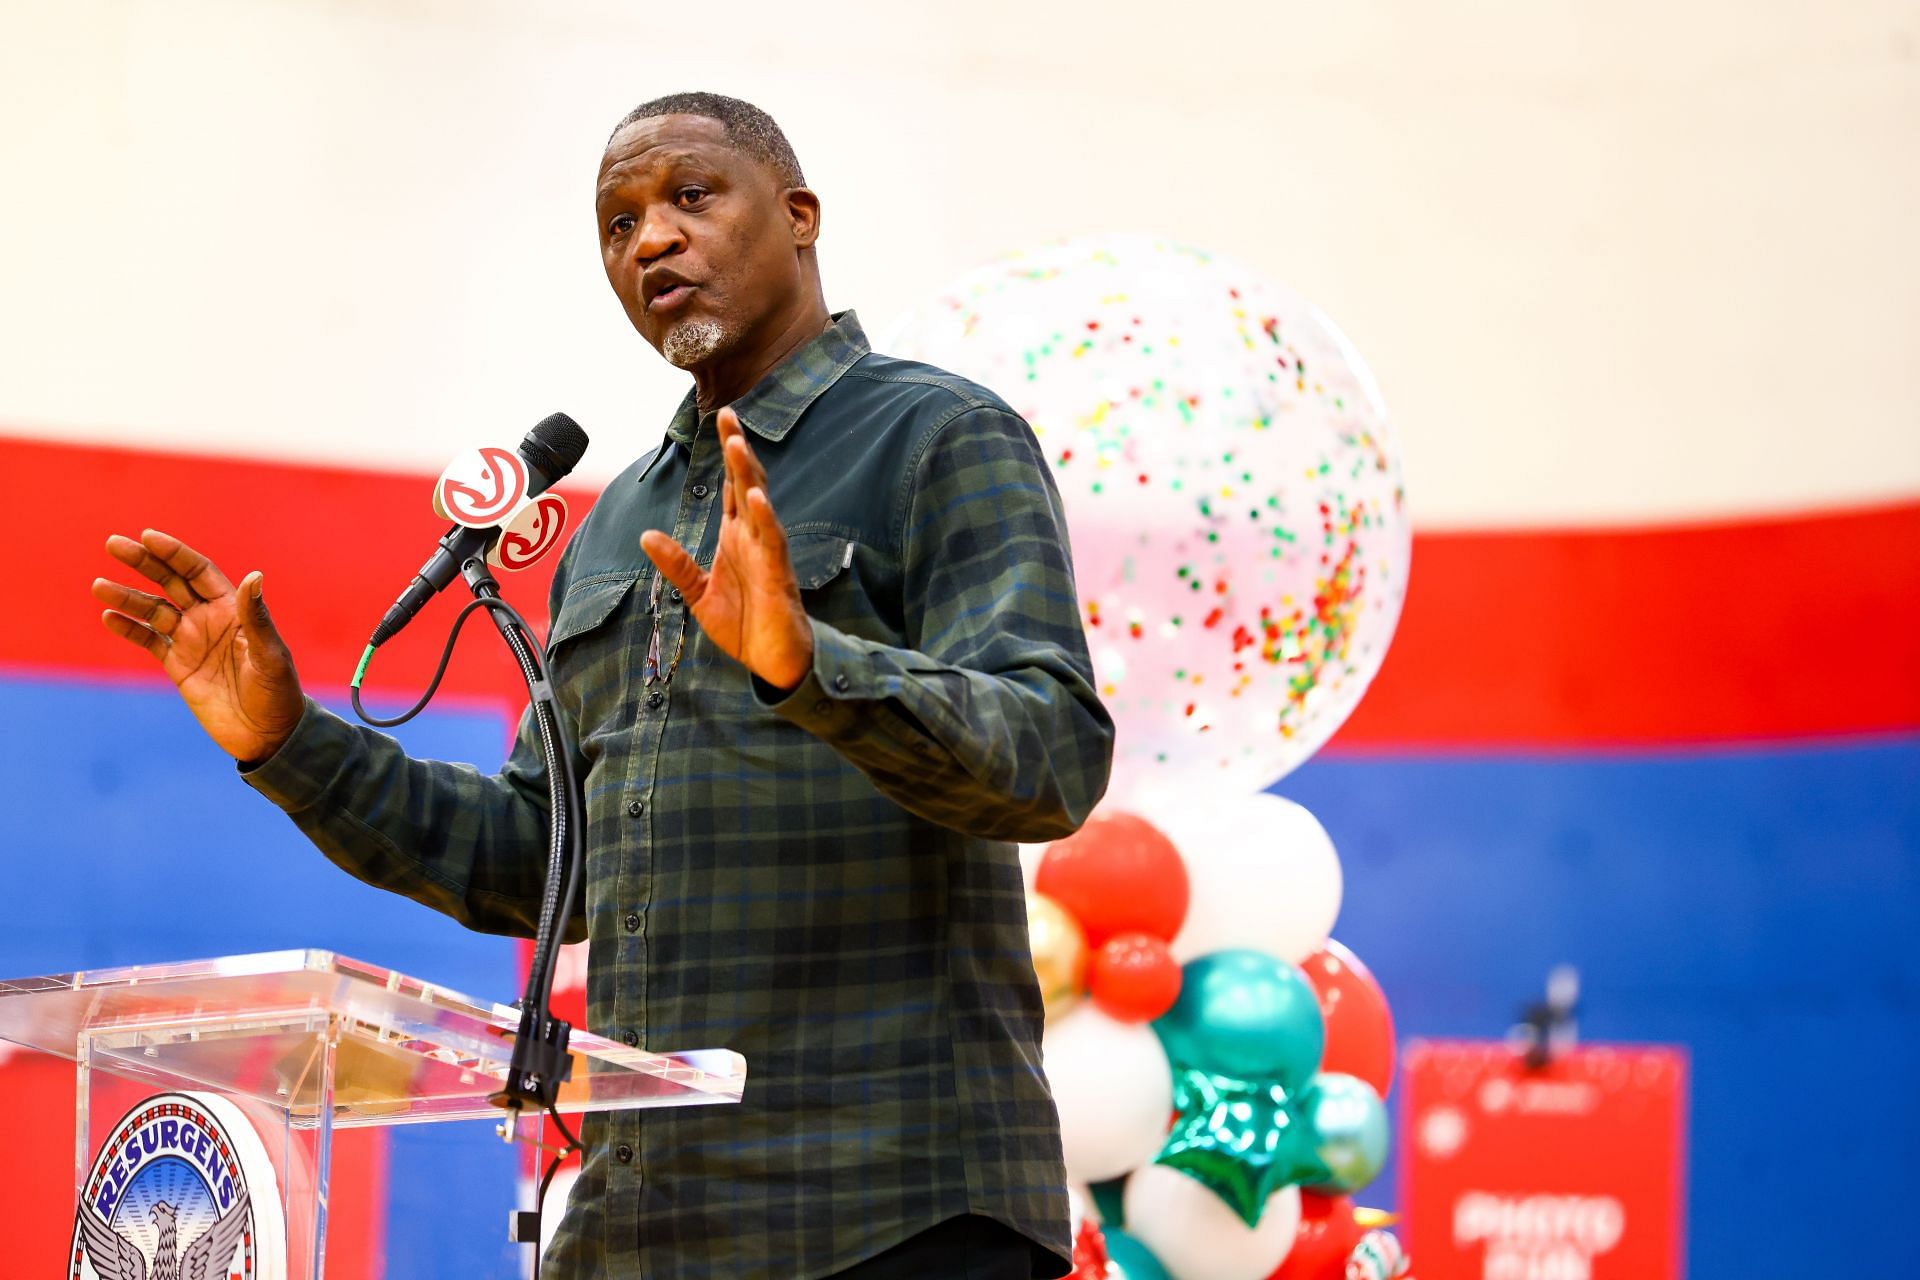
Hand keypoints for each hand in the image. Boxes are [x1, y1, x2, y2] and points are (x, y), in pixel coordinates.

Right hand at [92, 529, 304, 763]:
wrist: (267, 735)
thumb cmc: (278, 694)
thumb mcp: (270, 656)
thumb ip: (256, 619)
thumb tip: (254, 576)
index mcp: (234, 610)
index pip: (198, 572)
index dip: (175, 554)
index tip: (148, 537)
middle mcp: (209, 619)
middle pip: (171, 582)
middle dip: (144, 562)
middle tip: (113, 543)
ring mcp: (191, 641)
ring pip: (153, 610)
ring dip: (127, 597)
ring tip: (100, 585)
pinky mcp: (178, 666)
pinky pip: (149, 641)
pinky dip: (129, 629)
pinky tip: (109, 617)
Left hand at [640, 407, 813, 691]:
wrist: (772, 662)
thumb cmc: (744, 626)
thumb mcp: (698, 594)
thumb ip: (677, 564)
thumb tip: (646, 535)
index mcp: (735, 537)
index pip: (731, 486)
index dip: (728, 453)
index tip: (722, 418)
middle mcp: (753, 537)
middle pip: (747, 482)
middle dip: (738, 449)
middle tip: (729, 414)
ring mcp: (767, 552)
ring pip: (759, 503)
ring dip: (749, 474)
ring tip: (737, 444)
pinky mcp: (778, 573)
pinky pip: (772, 540)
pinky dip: (764, 517)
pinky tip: (755, 497)